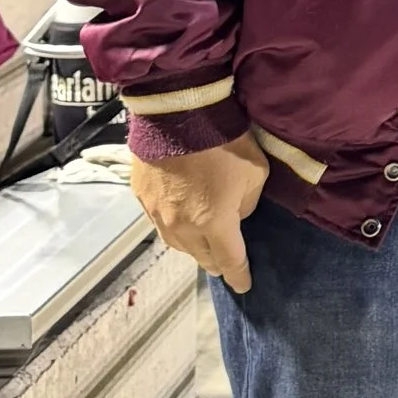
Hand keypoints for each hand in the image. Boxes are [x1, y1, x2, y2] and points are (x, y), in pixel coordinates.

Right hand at [130, 131, 269, 292]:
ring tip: (203, 245)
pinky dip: (173, 227)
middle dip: (217, 261)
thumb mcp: (255, 173)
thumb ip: (247, 204)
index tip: (244, 285)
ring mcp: (157, 213)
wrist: (178, 112)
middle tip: (225, 263)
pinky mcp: (141, 197)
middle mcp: (182, 226)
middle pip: (202, 257)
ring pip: (178, 245)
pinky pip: (159, 223)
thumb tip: (234, 215)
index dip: (239, 276)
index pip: (230, 261)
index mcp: (215, 223)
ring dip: (193, 248)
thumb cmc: (225, 141)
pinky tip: (180, 220)